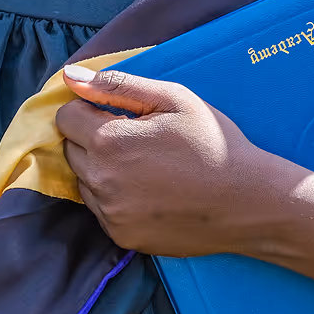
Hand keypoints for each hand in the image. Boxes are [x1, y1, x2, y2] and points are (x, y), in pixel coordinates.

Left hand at [57, 65, 278, 257]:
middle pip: (70, 149)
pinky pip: (100, 209)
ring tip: (145, 166)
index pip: (65, 117)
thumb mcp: (171, 99)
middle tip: (135, 138)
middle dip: (92, 138)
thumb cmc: (212, 142)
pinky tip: (149, 191)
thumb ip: (116, 85)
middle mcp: (101, 180)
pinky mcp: (121, 236)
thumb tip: (69, 77)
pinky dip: (114, 198)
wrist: (248, 201)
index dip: (89, 109)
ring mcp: (110, 213)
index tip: (117, 113)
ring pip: (83, 181)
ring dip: (101, 169)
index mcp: (109, 141)